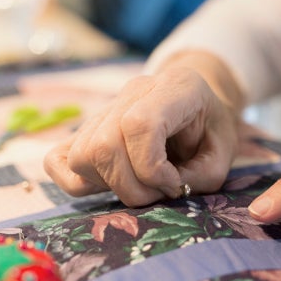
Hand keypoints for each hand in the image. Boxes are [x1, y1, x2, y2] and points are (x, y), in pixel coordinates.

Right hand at [44, 53, 241, 206]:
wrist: (197, 107)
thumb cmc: (210, 131)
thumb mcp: (223, 155)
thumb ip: (199, 176)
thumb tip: (160, 190)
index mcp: (174, 87)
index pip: (139, 124)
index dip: (151, 168)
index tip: (172, 184)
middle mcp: (133, 91)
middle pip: (104, 145)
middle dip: (131, 187)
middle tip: (158, 193)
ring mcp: (104, 109)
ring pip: (81, 156)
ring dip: (110, 185)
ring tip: (140, 186)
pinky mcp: (84, 130)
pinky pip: (57, 162)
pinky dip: (78, 182)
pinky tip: (110, 182)